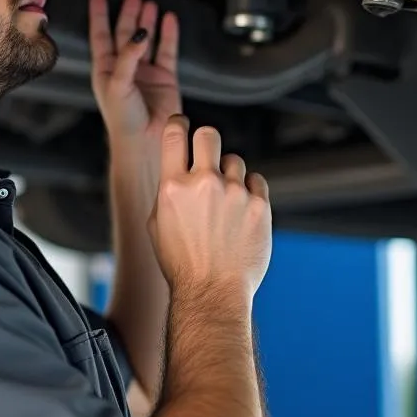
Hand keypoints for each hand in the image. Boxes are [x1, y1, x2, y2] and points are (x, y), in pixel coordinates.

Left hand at [89, 0, 181, 140]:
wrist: (145, 142)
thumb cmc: (122, 120)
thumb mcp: (117, 85)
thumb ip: (127, 57)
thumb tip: (140, 34)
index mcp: (105, 70)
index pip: (101, 36)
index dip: (99, 16)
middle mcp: (125, 68)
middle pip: (125, 34)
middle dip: (129, 14)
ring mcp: (146, 72)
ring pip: (147, 39)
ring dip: (148, 22)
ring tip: (150, 3)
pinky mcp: (165, 78)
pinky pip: (167, 51)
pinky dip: (169, 34)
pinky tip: (169, 20)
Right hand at [148, 116, 271, 301]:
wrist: (213, 292)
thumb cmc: (182, 264)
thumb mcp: (157, 225)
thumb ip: (167, 191)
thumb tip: (175, 167)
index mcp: (173, 187)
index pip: (174, 134)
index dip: (178, 124)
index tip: (182, 126)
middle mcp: (204, 184)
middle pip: (208, 134)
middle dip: (206, 141)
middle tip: (207, 156)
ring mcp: (234, 193)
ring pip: (234, 161)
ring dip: (230, 175)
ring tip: (225, 203)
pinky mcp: (259, 205)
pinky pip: (256, 181)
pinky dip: (250, 192)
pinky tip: (241, 212)